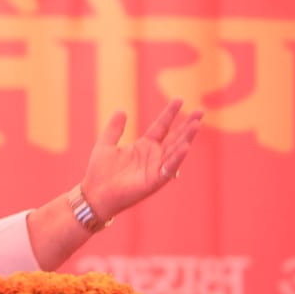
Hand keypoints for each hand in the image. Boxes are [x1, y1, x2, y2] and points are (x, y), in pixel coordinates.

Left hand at [80, 99, 202, 220]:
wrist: (94, 194)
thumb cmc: (99, 172)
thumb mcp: (106, 144)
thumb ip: (114, 128)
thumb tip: (122, 110)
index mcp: (144, 146)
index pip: (161, 126)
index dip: (170, 113)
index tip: (179, 99)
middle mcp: (153, 156)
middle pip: (175, 137)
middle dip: (187, 124)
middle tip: (200, 110)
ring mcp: (155, 168)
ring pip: (175, 150)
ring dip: (187, 138)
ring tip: (196, 124)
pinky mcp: (154, 181)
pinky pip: (169, 168)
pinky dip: (177, 158)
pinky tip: (186, 146)